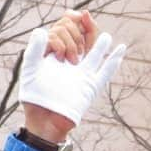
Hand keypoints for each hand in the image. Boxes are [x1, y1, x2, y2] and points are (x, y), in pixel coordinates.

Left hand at [18, 10, 125, 139]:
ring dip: (97, 39)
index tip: (56, 50)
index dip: (61, 32)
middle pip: (80, 37)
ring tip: (99, 30)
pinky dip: (113, 61)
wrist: (44, 120)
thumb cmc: (34, 97)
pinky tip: (121, 48)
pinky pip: (105, 72)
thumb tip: (42, 30)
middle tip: (71, 43)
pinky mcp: (91, 86)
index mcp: (56, 56)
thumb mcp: (30, 70)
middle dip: (75, 32)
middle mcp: (71, 63)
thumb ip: (34, 50)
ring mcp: (83, 74)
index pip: (63, 32)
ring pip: (94, 51)